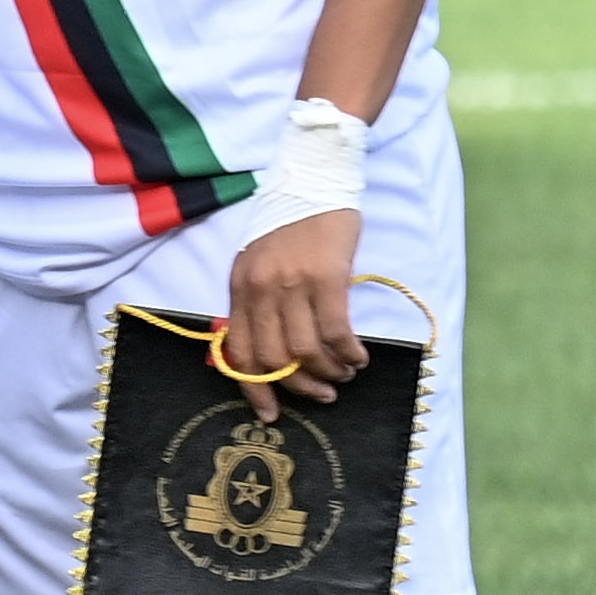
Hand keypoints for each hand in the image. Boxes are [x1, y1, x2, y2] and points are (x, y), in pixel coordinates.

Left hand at [218, 205, 368, 412]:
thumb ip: (258, 303)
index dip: (253, 388)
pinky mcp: (327, 277)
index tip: (270, 413)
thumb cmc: (288, 227)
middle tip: (323, 395)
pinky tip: (358, 357)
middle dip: (299, 386)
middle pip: (273, 358)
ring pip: (305, 349)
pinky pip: (336, 331)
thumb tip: (272, 353)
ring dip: (329, 372)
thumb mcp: (258, 264)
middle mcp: (260, 290)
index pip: (237, 352)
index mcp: (239, 289)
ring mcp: (292, 284)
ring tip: (344, 374)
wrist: (313, 181)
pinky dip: (348, 353)